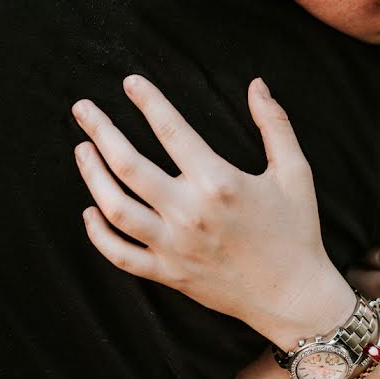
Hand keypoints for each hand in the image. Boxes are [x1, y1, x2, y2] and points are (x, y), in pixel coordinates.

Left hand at [71, 75, 354, 346]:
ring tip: (82, 150)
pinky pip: (120, 255)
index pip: (171, 130)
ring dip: (92, 175)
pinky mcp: (168, 273)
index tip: (130, 82)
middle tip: (82, 108)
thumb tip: (257, 84)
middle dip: (101, 129)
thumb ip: (275, 124)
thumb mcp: (295, 172)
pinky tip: (89, 211)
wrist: (293, 296)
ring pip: (115, 207)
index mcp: (219, 182)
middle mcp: (189, 213)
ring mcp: (174, 246)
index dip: (147, 100)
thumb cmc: (297, 231)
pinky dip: (98, 234)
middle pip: (128, 164)